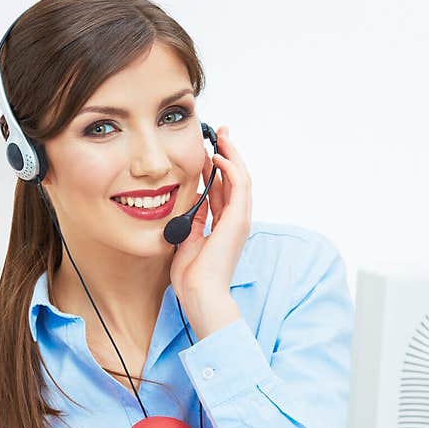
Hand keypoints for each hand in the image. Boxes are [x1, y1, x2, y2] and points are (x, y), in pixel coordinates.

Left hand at [169, 125, 251, 337]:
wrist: (200, 293)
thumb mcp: (186, 240)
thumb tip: (189, 202)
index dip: (217, 169)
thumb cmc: (192, 276)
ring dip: (232, 156)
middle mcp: (235, 220)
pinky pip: (239, 186)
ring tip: (222, 137)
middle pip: (236, 179)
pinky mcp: (238, 220)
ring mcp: (240, 220)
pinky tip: (218, 157)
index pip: (223, 190)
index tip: (207, 152)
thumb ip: (191, 220)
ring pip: (242, 178)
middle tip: (221, 135)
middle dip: (229, 155)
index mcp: (224, 226)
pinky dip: (230, 169)